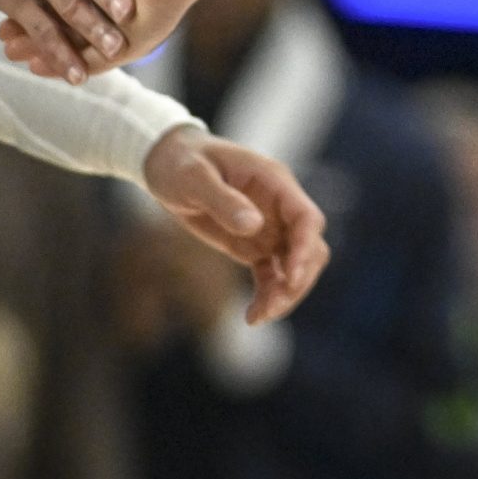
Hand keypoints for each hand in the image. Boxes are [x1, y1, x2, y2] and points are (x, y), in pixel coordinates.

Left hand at [140, 125, 331, 324]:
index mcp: (273, 181)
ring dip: (286, 294)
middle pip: (310, 247)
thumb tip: (253, 225)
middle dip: (298, 279)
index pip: (306, 217)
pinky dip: (269, 296)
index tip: (290, 277)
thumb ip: (223, 200)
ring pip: (295, 266)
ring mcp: (269, 226)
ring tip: (258, 316)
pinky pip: (273, 275)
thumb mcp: (194, 177)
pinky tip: (252, 316)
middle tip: (271, 307)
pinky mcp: (255, 245)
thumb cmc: (180, 161)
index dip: (305, 248)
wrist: (167, 162)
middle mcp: (278, 205)